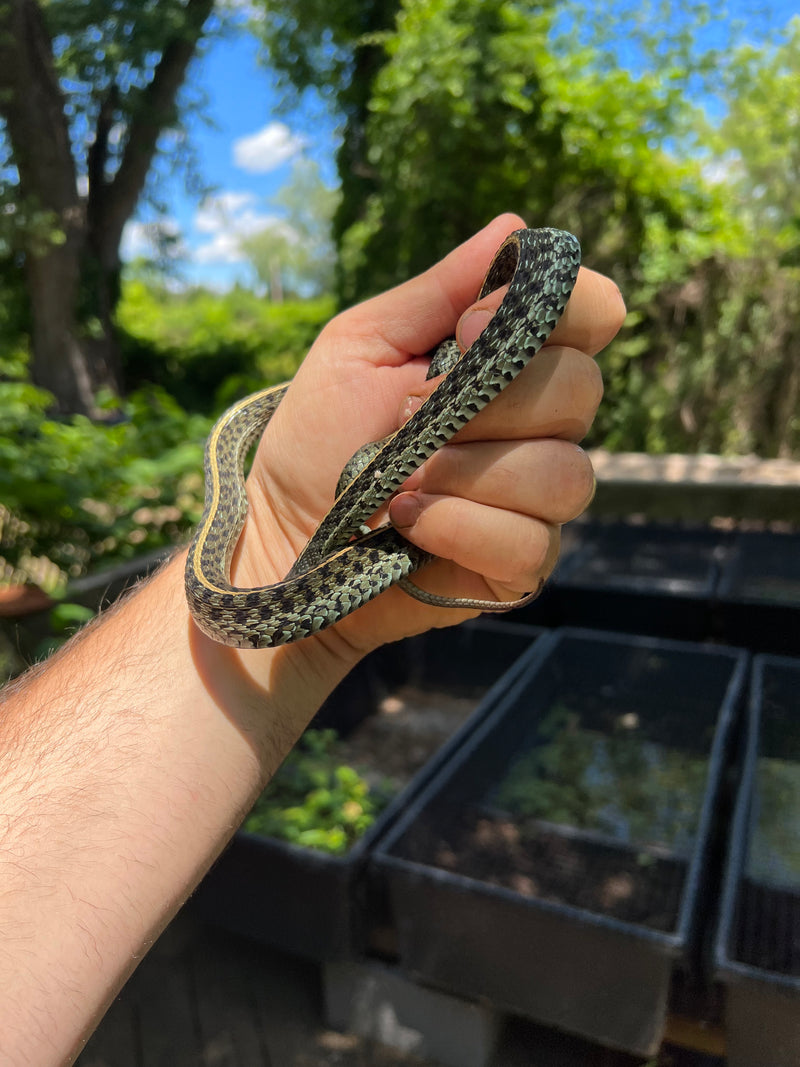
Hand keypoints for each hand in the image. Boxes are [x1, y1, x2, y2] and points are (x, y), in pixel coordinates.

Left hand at [231, 213, 624, 656]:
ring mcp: (537, 502)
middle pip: (581, 392)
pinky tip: (410, 523)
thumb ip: (435, 292)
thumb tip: (513, 227)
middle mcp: (541, 428)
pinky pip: (530, 542)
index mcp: (513, 363)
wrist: (284, 532)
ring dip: (466, 473)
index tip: (467, 328)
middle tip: (408, 416)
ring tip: (400, 480)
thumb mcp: (361, 346)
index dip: (555, 312)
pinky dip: (460, 527)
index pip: (595, 314)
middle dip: (489, 403)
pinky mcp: (519, 566)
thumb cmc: (320, 436)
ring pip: (564, 474)